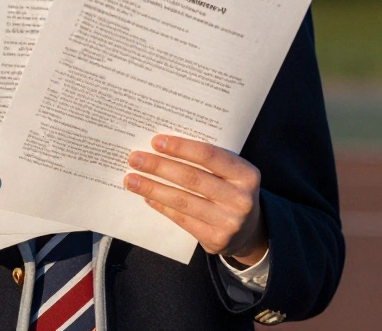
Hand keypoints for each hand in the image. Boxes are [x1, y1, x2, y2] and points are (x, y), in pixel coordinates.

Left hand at [126, 135, 266, 265]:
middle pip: (192, 178)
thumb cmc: (233, 191)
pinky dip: (162, 207)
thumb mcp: (233, 173)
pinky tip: (148, 198)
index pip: (209, 156)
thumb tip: (165, 148)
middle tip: (135, 159)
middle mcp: (241, 198)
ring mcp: (229, 221)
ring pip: (183, 201)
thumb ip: (209, 161)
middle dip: (159, 167)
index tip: (156, 142)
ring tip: (132, 180)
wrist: (249, 231)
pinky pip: (182, 220)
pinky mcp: (216, 239)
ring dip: (153, 189)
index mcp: (246, 174)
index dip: (181, 147)